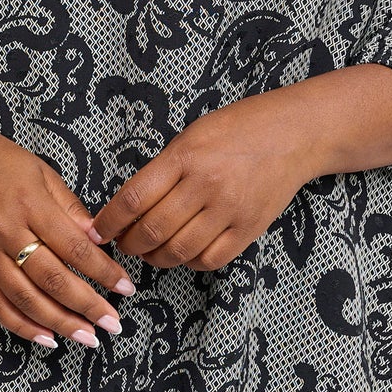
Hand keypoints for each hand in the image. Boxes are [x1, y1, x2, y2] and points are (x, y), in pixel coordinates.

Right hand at [0, 131, 134, 349]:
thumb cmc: (0, 161)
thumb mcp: (44, 174)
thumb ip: (71, 209)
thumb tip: (100, 241)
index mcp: (30, 205)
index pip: (75, 248)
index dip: (104, 271)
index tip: (126, 287)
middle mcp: (6, 233)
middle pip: (52, 279)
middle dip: (87, 306)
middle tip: (113, 323)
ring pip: (26, 299)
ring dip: (60, 323)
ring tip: (87, 337)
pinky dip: (22, 326)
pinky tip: (46, 338)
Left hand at [89, 92, 313, 270]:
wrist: (294, 134)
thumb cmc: (238, 129)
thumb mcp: (192, 136)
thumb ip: (163, 169)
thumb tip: (130, 207)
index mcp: (184, 156)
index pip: (133, 198)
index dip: (109, 222)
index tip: (97, 232)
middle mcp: (205, 184)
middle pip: (152, 230)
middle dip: (128, 245)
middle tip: (122, 245)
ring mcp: (229, 209)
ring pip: (178, 251)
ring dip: (155, 258)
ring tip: (149, 252)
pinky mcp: (249, 228)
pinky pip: (210, 259)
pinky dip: (189, 262)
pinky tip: (183, 253)